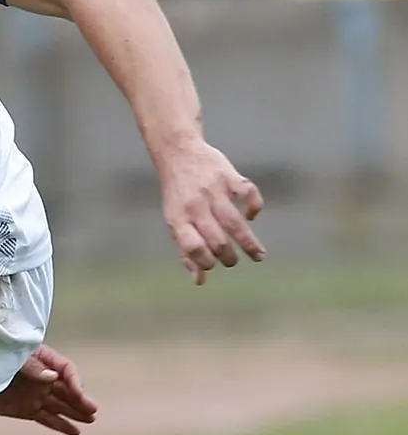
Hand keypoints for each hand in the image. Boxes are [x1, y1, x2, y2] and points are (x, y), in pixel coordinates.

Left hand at [0, 344, 97, 434]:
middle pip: (67, 389)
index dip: (74, 381)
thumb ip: (33, 368)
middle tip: (92, 410)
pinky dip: (60, 425)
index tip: (77, 393)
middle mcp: (44, 378)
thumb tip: (53, 377)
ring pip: (61, 405)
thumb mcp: (12, 358)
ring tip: (90, 420)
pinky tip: (75, 432)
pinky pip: (48, 418)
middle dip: (80, 399)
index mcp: (42, 359)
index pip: (66, 370)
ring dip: (75, 412)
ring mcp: (36, 394)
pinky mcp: (27, 409)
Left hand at [157, 139, 264, 282]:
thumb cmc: (178, 195)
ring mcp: (213, 191)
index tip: (212, 264)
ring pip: (235, 223)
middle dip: (229, 257)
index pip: (192, 247)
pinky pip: (248, 192)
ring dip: (249, 243)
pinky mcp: (229, 176)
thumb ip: (186, 250)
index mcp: (179, 219)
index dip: (204, 261)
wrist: (178, 153)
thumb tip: (200, 281)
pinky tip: (252, 215)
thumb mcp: (175, 221)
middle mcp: (195, 206)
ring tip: (258, 256)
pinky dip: (254, 206)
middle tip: (233, 261)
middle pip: (217, 240)